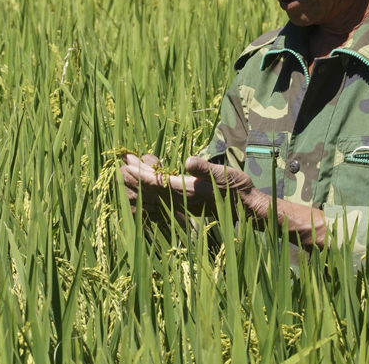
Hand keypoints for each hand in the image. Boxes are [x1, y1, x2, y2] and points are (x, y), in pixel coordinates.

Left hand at [119, 154, 263, 217]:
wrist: (246, 208)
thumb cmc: (237, 189)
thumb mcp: (224, 174)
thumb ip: (205, 169)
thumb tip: (189, 161)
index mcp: (187, 191)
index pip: (156, 181)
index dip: (140, 172)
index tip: (126, 162)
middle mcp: (181, 199)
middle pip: (151, 188)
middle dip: (135, 175)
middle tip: (121, 160)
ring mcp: (182, 203)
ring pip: (154, 194)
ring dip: (140, 182)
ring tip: (128, 169)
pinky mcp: (186, 204)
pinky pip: (161, 197)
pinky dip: (150, 189)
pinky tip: (147, 182)